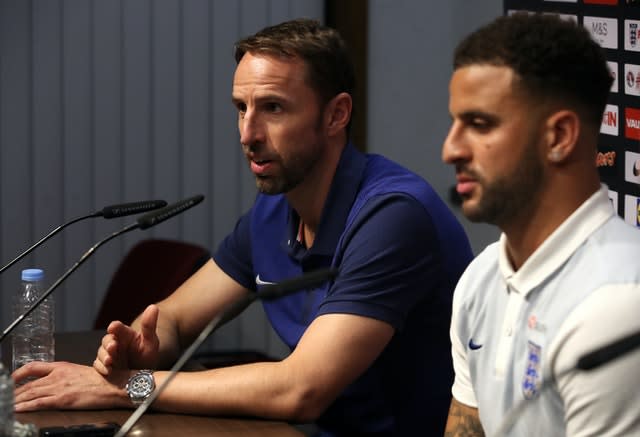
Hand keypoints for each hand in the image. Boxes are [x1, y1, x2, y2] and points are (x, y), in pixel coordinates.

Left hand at [12, 361, 129, 411]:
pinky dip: (25, 407)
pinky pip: (38, 403)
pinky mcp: (63, 399)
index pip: (33, 367)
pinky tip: (18, 409)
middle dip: (14, 392)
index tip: (11, 379)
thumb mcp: (80, 372)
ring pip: (30, 393)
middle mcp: (58, 375)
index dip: (19, 373)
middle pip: (28, 384)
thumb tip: (54, 383)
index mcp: (62, 366)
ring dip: (16, 400)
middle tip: (5, 397)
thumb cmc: (103, 379)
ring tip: (7, 404)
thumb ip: (65, 376)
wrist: (114, 385)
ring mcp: (59, 387)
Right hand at [94, 304, 159, 375]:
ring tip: (110, 361)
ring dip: (104, 356)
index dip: (114, 327)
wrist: (144, 373)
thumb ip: (149, 325)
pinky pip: (99, 366)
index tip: (113, 327)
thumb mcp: (151, 341)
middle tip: (113, 347)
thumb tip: (153, 307)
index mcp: (124, 334)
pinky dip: (101, 368)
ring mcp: (109, 355)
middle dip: (108, 343)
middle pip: (106, 340)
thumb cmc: (147, 354)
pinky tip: (109, 371)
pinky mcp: (105, 367)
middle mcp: (115, 343)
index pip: (117, 327)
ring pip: (101, 353)